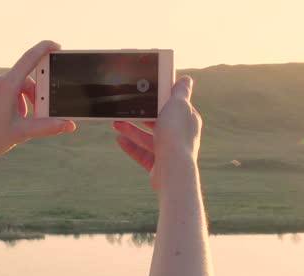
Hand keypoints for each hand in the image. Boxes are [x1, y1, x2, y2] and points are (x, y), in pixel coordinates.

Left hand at [0, 40, 76, 164]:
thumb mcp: (21, 132)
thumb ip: (47, 126)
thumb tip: (69, 125)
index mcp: (5, 85)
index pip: (30, 58)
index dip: (45, 49)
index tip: (57, 47)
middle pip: (23, 80)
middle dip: (33, 96)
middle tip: (38, 114)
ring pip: (11, 86)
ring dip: (20, 100)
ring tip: (19, 121)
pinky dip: (8, 100)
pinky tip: (5, 118)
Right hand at [112, 76, 202, 190]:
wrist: (172, 169)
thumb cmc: (176, 134)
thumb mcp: (178, 105)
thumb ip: (180, 91)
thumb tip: (186, 79)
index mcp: (187, 120)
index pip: (174, 106)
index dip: (159, 99)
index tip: (144, 93)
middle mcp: (180, 136)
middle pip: (158, 122)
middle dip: (140, 115)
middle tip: (125, 109)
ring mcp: (170, 151)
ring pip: (148, 138)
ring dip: (131, 130)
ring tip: (116, 123)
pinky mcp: (159, 165)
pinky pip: (142, 153)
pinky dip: (131, 146)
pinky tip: (119, 139)